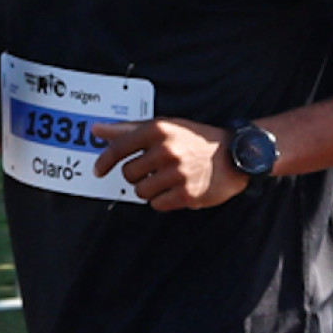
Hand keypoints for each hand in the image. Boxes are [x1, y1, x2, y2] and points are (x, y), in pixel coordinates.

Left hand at [92, 117, 248, 210]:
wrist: (235, 155)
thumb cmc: (196, 140)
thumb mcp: (164, 127)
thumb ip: (128, 129)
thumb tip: (96, 130)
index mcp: (158, 130)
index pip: (119, 148)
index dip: (104, 161)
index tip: (98, 170)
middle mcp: (166, 150)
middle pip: (128, 173)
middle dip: (137, 175)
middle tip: (153, 171)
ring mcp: (177, 173)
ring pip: (141, 191)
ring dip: (149, 189)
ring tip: (166, 180)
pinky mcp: (186, 194)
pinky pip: (157, 205)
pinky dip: (163, 201)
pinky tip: (175, 190)